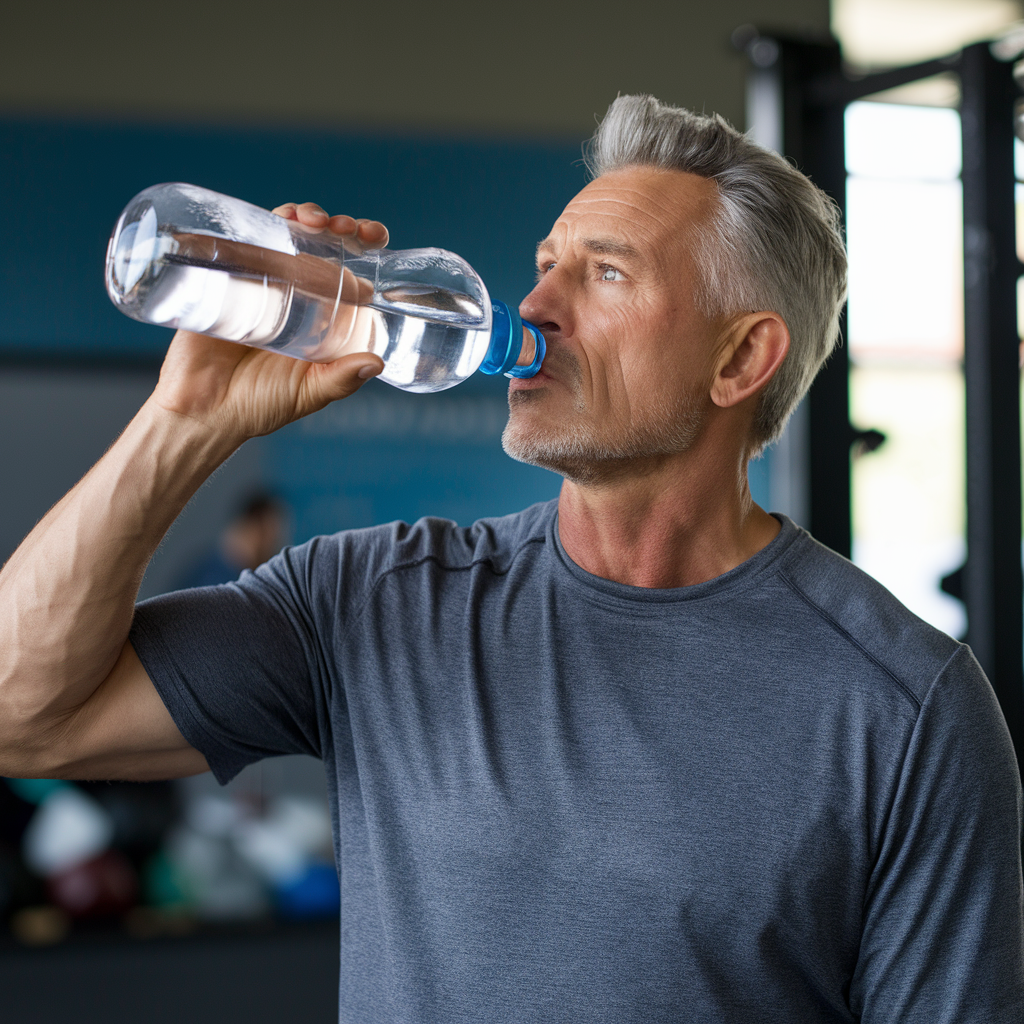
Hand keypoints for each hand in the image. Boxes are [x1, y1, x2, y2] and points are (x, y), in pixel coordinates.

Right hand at [152, 202, 390, 443]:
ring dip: (305, 216)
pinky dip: (263, 220)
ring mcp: (261, 284)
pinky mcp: (226, 278)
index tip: (376, 238)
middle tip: (344, 228)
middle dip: (340, 226)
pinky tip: (278, 217)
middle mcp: (295, 296)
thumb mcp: (306, 394)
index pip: (351, 273)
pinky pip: (245, 240)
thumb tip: (377, 362)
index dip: (366, 249)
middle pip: (323, 247)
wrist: (200, 410)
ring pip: (287, 236)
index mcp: (321, 319)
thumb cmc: (257, 406)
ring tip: (312, 221)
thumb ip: (340, 381)